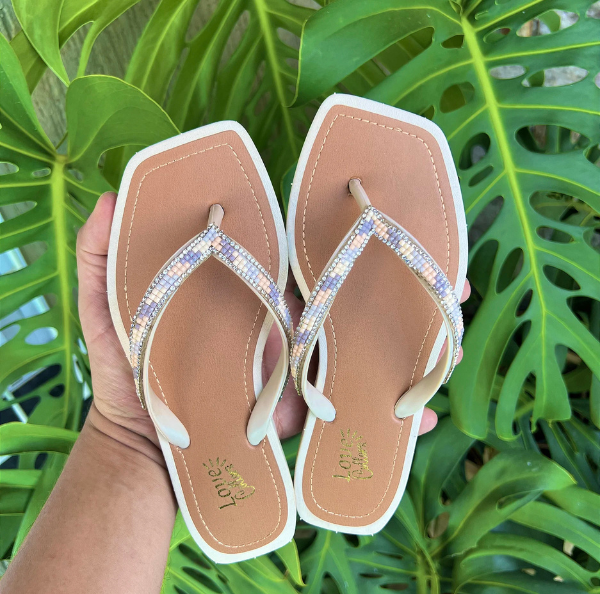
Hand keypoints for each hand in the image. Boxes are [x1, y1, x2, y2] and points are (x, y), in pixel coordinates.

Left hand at [77, 193, 468, 447]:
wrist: (144, 449)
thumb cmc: (126, 374)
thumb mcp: (107, 309)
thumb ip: (104, 255)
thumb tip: (111, 196)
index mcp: (252, 296)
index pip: (310, 260)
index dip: (352, 241)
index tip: (393, 220)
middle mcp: (285, 329)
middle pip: (354, 302)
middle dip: (407, 287)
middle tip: (453, 277)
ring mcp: (298, 373)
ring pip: (366, 352)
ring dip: (417, 345)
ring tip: (456, 337)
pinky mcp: (301, 414)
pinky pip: (352, 411)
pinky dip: (393, 414)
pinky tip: (426, 416)